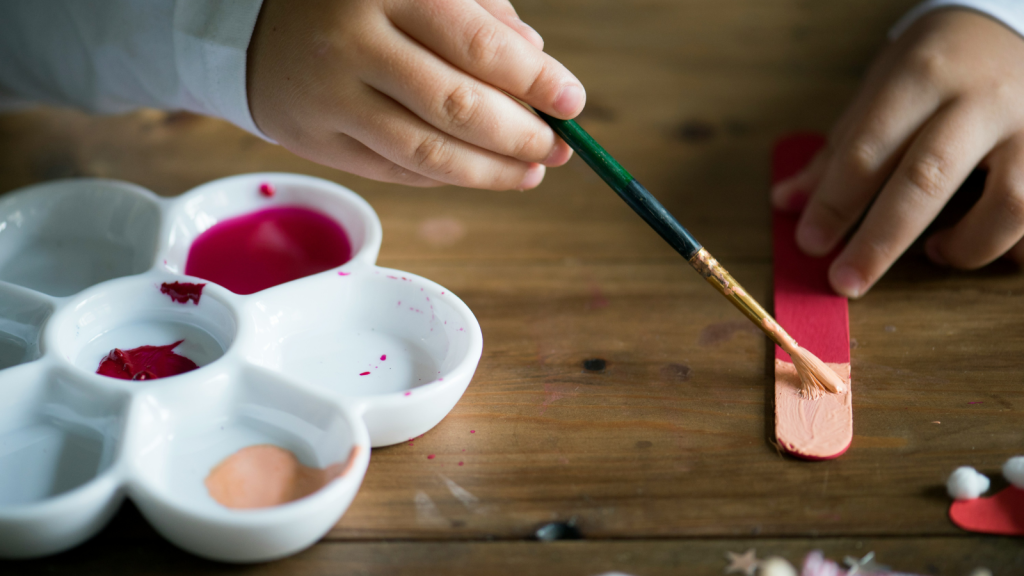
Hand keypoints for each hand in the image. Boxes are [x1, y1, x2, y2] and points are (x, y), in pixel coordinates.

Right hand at [247, 0, 582, 189]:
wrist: (252, 26)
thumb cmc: (354, 1)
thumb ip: (481, 13)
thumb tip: (538, 65)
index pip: (478, 44)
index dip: (534, 81)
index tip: (572, 103)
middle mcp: (355, 43)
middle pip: (456, 106)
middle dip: (520, 135)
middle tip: (558, 148)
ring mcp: (331, 97)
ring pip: (427, 153)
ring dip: (490, 171)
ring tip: (530, 172)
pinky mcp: (316, 142)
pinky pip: (395, 173)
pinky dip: (446, 178)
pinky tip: (476, 172)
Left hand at [771, 9, 1023, 296]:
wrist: (1018, 22)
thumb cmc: (940, 62)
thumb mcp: (883, 86)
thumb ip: (839, 148)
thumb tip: (786, 203)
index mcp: (923, 77)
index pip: (869, 150)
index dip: (835, 203)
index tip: (810, 243)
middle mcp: (982, 100)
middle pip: (927, 180)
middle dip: (880, 241)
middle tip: (845, 281)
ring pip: (1009, 205)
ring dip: (967, 246)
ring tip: (935, 252)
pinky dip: (1016, 246)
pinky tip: (990, 247)